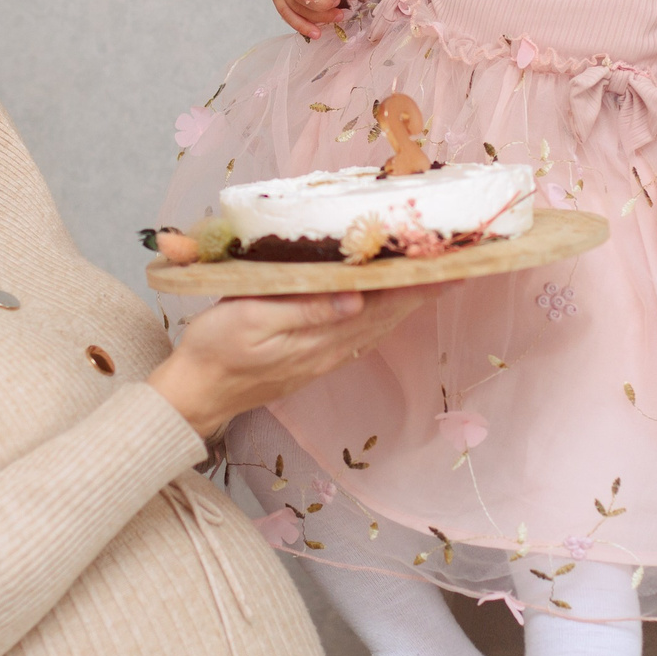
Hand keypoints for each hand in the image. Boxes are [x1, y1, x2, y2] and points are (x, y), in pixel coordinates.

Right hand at [148, 289, 431, 437]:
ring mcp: (325, 355)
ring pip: (379, 323)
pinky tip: (393, 304)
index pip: (381, 303)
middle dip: (424, 288)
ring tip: (438, 278)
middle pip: (389, 314)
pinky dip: (385, 312)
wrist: (196, 393)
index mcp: (320, 335)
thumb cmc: (215, 349)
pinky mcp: (314, 356)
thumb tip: (356, 299)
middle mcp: (332, 348)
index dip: (415, 282)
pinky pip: (362, 332)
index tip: (448, 262)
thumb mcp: (250, 319)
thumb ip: (303, 310)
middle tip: (460, 262)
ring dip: (410, 300)